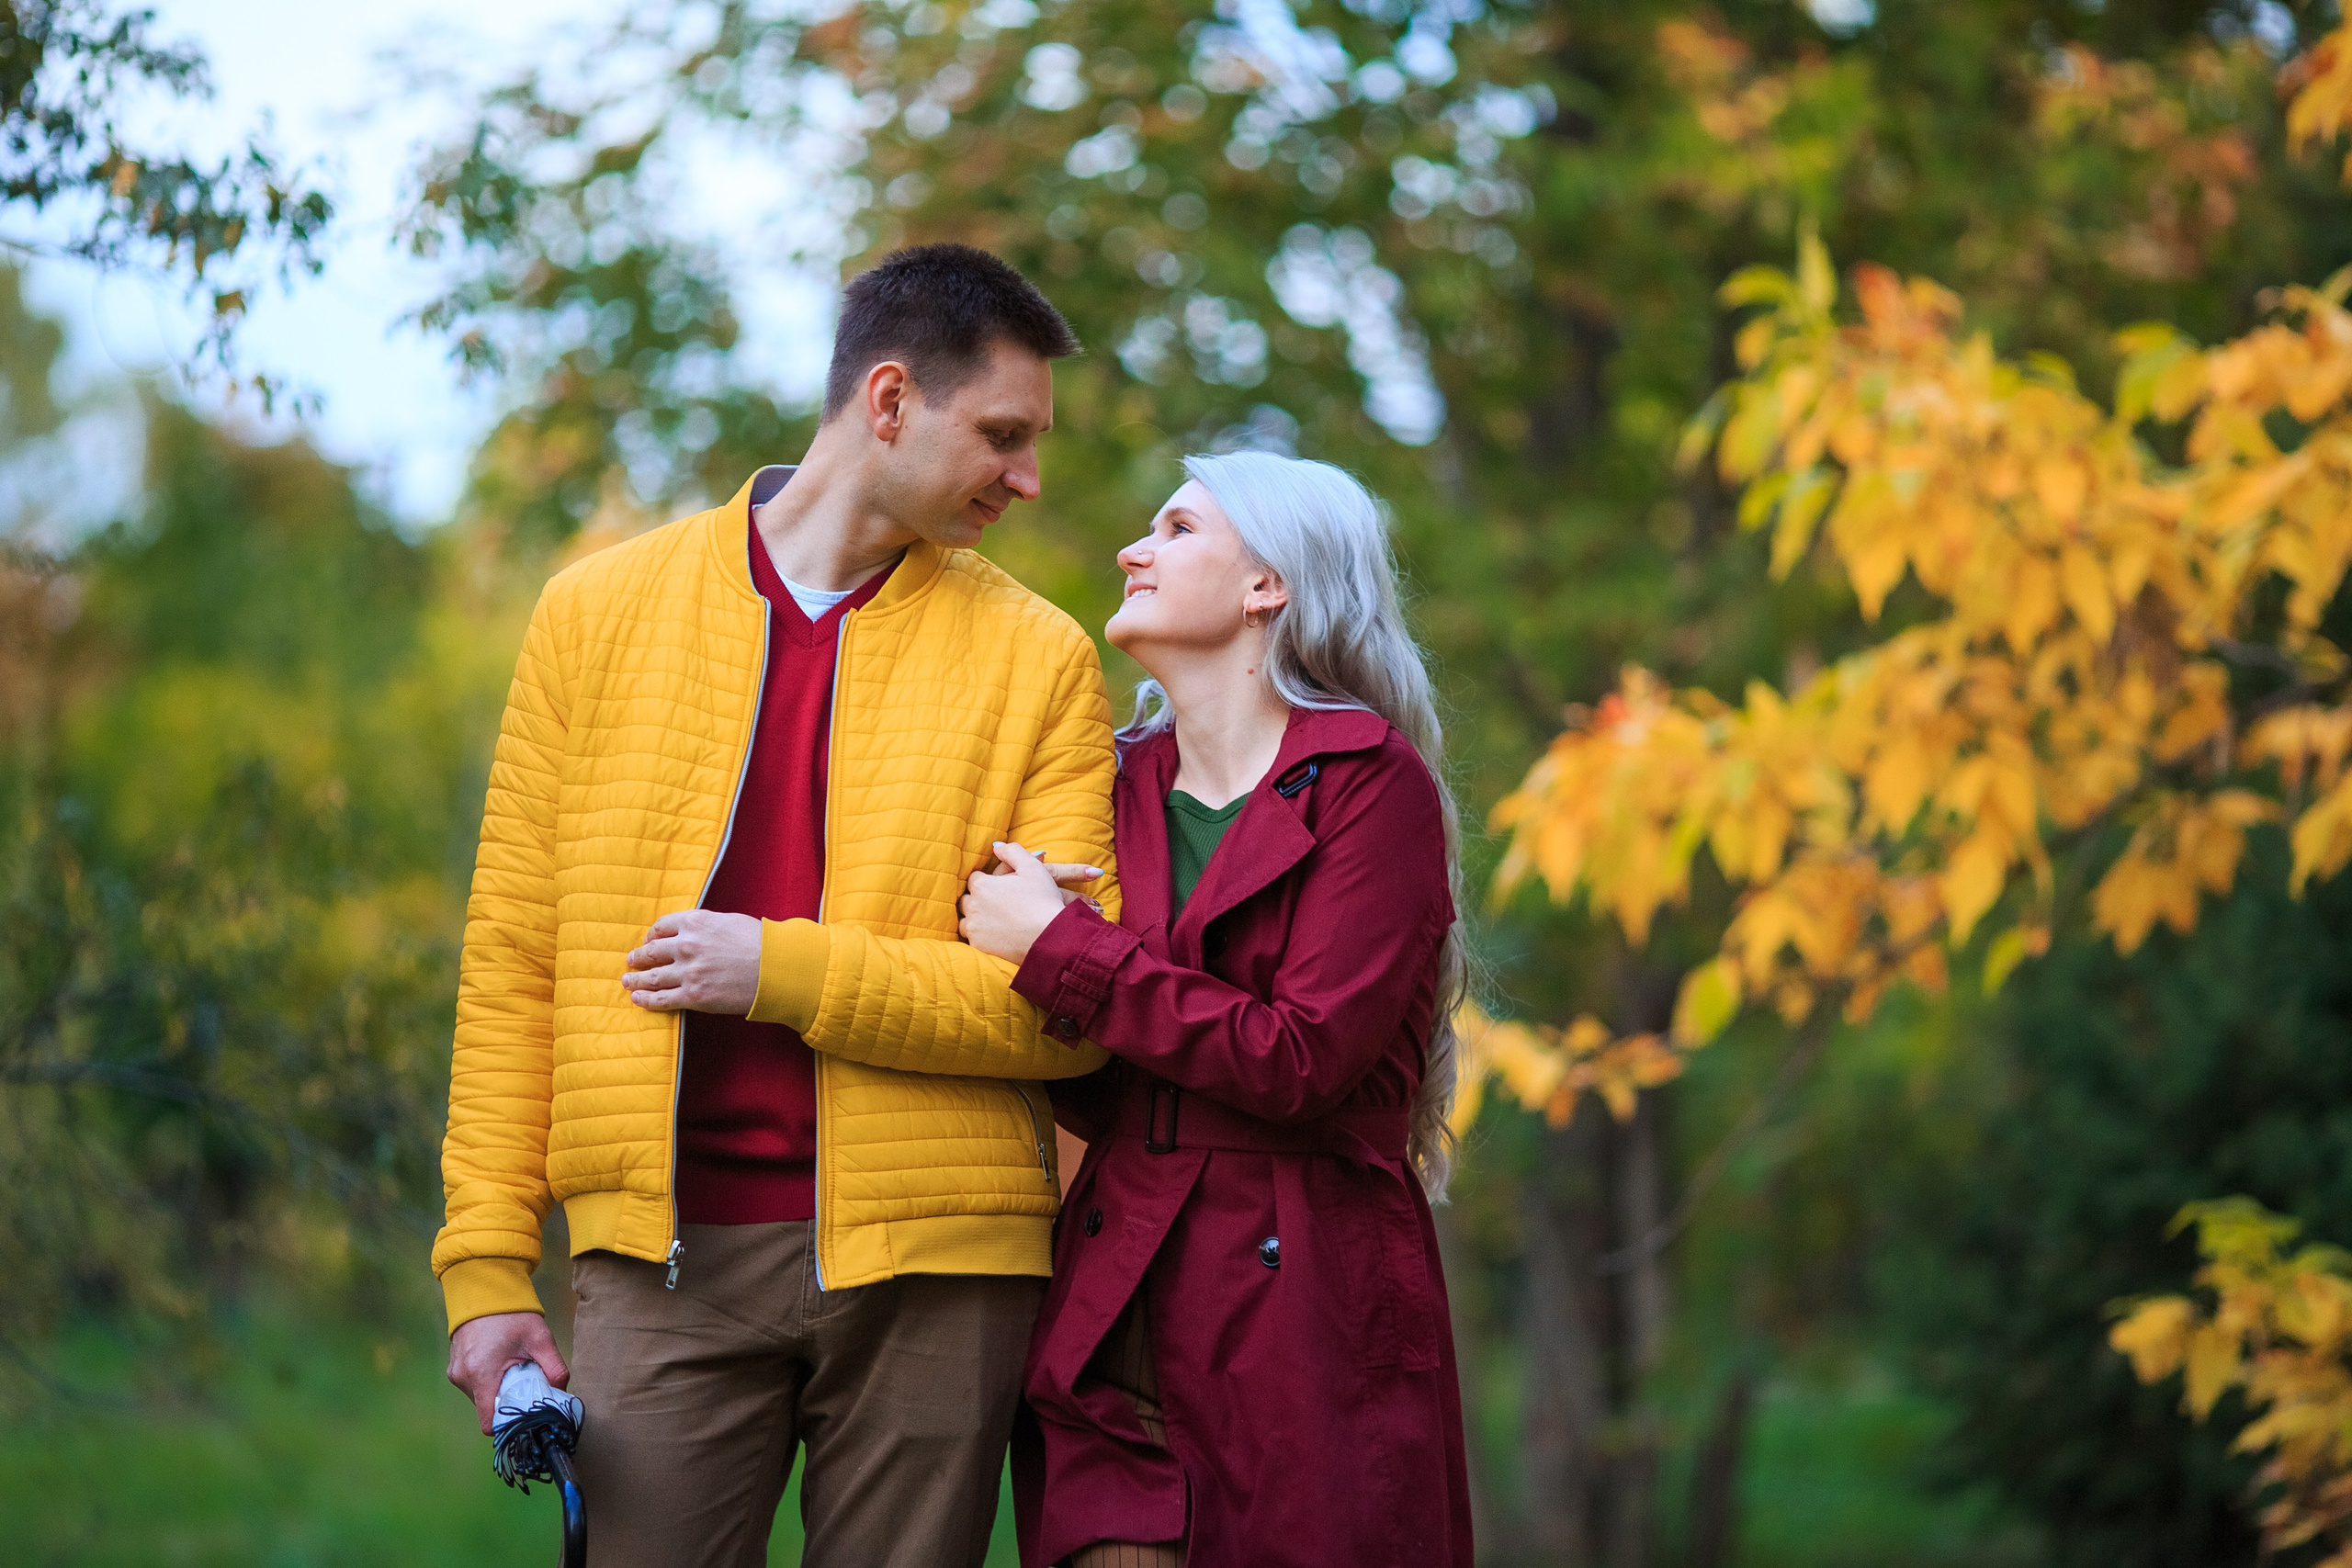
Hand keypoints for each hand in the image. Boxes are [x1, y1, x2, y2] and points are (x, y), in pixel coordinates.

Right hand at [448, 1310, 567, 1436]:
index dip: (509, 1423)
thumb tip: (562, 1391)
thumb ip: (554, 1367)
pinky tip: (500, 1363)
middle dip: (507, 1403)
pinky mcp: (455, 1368)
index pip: (490, 1423)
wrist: (484, 1290)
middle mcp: (463, 1379)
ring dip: (497, 1390)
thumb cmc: (512, 1314)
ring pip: (481, 1398)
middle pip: (487, 1410)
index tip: (526, 1413)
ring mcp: (456, 1373)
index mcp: (482, 1375)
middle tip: (525, 1385)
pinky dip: (488, 1381)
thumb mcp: (540, 1338)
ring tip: (512, 1369)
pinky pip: (474, 1385)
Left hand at [623, 909, 761, 1013]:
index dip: (651, 935)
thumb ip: (706, 926)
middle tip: (631, 962)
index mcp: (695, 922)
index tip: (649, 941)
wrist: (776, 970)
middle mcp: (686, 945)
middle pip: (651, 951)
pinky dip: (646, 1000)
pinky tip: (637, 999)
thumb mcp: (729, 922)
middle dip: (638, 958)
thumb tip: (693, 932)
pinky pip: (661, 999)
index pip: (662, 927)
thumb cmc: (760, 944)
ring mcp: (688, 972)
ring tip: (628, 982)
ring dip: (636, 980)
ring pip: (651, 977)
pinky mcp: (693, 996)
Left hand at [958, 843, 1100, 963]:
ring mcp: (974, 928)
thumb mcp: (1032, 868)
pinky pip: (971, 939)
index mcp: (982, 885)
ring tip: (994, 921)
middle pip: (966, 899)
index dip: (988, 881)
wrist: (1050, 938)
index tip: (1001, 887)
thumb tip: (996, 846)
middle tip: (998, 904)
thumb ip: (1012, 852)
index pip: (975, 878)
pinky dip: (980, 937)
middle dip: (978, 899)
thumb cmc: (1043, 901)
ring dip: (975, 919)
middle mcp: (972, 906)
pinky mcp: (978, 946)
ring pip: (965, 921)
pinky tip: (995, 936)